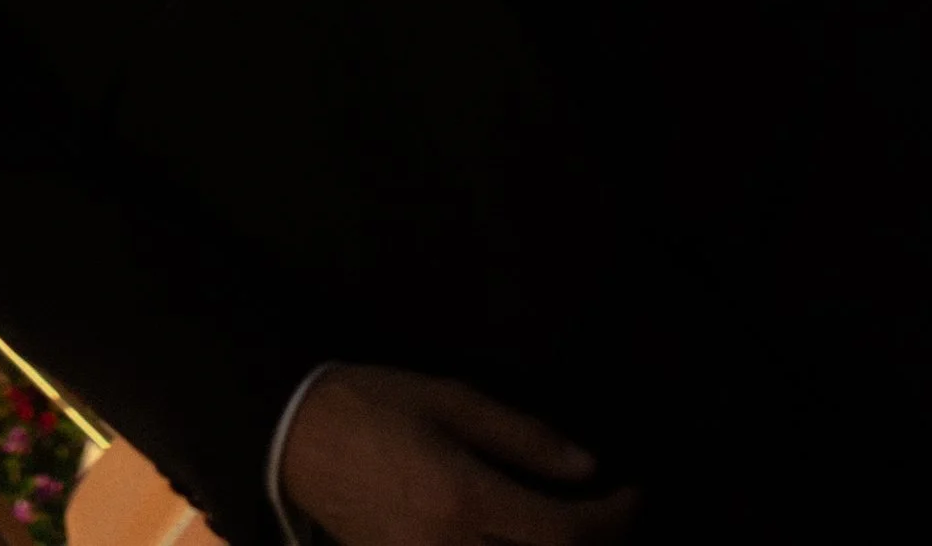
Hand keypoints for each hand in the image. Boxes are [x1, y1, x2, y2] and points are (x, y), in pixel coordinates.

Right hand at [279, 367, 636, 545]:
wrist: (298, 440)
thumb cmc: (377, 405)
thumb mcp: (452, 400)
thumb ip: (522, 437)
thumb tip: (587, 468)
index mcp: (465, 498)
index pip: (562, 532)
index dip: (611, 519)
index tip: (632, 493)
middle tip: (610, 516)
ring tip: (567, 530)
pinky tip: (521, 539)